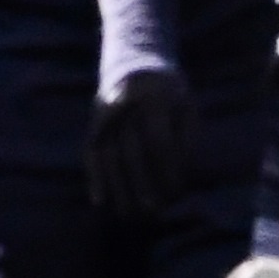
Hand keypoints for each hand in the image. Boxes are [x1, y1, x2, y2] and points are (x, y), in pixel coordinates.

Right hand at [85, 69, 195, 218]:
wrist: (137, 62)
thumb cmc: (171, 94)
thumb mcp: (187, 107)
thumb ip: (188, 139)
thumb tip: (184, 179)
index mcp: (154, 97)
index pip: (159, 141)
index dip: (168, 171)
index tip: (177, 195)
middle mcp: (126, 104)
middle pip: (130, 152)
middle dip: (142, 185)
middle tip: (152, 213)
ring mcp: (106, 112)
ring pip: (108, 156)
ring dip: (117, 189)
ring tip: (129, 215)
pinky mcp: (94, 121)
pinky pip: (91, 152)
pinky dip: (94, 178)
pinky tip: (100, 202)